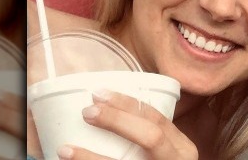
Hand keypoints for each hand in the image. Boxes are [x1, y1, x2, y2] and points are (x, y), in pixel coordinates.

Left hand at [56, 89, 196, 159]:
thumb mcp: (165, 154)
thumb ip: (147, 139)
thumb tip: (105, 113)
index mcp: (181, 148)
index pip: (158, 118)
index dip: (128, 104)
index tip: (99, 94)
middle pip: (151, 136)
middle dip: (118, 120)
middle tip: (88, 112)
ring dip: (91, 158)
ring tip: (65, 149)